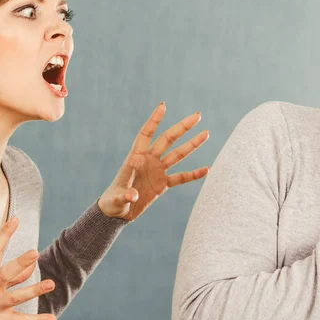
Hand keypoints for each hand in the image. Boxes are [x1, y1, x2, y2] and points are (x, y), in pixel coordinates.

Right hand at [0, 217, 56, 319]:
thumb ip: (13, 274)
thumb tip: (33, 262)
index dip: (4, 235)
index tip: (15, 219)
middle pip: (5, 273)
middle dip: (19, 263)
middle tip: (35, 251)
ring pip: (16, 297)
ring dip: (34, 290)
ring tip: (51, 284)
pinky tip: (52, 318)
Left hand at [98, 102, 209, 220]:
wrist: (117, 213)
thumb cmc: (112, 203)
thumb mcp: (116, 199)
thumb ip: (124, 195)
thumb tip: (132, 196)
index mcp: (135, 158)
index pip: (146, 134)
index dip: (154, 121)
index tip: (163, 107)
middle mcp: (148, 161)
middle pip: (168, 140)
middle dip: (182, 127)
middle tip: (197, 116)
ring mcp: (157, 171)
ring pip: (178, 155)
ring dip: (192, 145)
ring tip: (206, 134)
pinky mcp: (163, 184)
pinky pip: (181, 177)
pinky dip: (193, 174)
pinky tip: (206, 170)